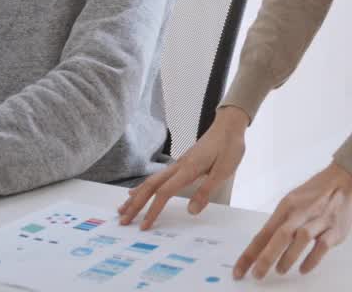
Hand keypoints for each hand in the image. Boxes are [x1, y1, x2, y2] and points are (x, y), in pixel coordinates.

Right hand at [118, 106, 248, 228]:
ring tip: (122, 209)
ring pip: (151, 181)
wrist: (229, 126)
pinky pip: (157, 177)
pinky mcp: (181, 163)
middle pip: (150, 186)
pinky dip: (144, 186)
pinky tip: (137, 191)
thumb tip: (191, 211)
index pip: (164, 193)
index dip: (152, 210)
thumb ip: (206, 191)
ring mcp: (178, 164)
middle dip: (135, 205)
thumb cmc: (229, 147)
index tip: (143, 225)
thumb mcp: (224, 171)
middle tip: (122, 221)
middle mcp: (178, 166)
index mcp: (188, 169)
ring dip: (136, 196)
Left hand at [233, 162, 351, 280]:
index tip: (239, 270)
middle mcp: (301, 212)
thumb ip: (280, 222)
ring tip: (280, 270)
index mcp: (287, 206)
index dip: (250, 254)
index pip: (263, 233)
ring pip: (301, 239)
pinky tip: (303, 269)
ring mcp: (319, 220)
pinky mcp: (335, 229)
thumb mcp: (293, 201)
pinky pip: (322, 246)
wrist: (345, 179)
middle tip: (257, 274)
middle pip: (280, 236)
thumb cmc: (316, 192)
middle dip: (266, 257)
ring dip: (288, 258)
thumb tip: (263, 246)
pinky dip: (311, 260)